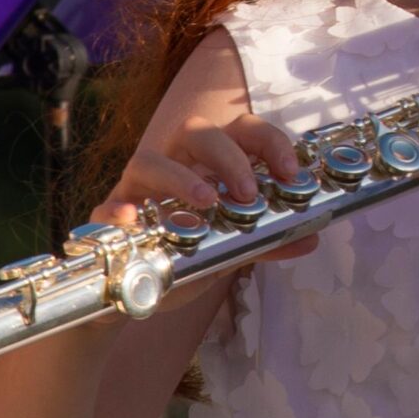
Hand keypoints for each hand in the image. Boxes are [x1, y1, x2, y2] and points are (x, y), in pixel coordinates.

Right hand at [98, 110, 316, 280]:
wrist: (131, 286)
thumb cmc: (183, 254)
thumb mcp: (229, 248)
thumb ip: (265, 240)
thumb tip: (311, 235)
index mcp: (208, 164)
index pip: (241, 131)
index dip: (269, 142)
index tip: (290, 172)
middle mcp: (173, 165)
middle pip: (196, 132)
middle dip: (227, 156)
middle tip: (247, 193)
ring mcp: (137, 188)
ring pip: (149, 159)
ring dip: (179, 177)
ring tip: (205, 202)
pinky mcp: (108, 216)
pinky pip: (108, 204)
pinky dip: (120, 208)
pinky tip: (132, 220)